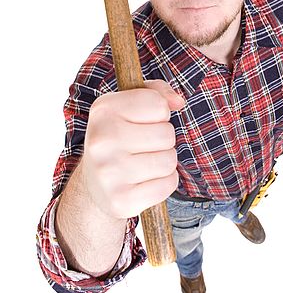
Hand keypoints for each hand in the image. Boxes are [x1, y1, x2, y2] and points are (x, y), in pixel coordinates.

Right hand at [79, 80, 184, 219]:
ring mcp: (108, 173)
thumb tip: (178, 102)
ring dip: (165, 161)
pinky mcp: (120, 200)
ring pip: (169, 160)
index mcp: (103, 109)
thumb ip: (158, 92)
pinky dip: (164, 182)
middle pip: (166, 134)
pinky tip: (145, 180)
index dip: (159, 113)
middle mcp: (101, 140)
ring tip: (144, 162)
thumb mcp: (131, 105)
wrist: (94, 182)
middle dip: (163, 140)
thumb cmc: (120, 136)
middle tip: (143, 145)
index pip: (158, 104)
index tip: (142, 121)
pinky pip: (167, 185)